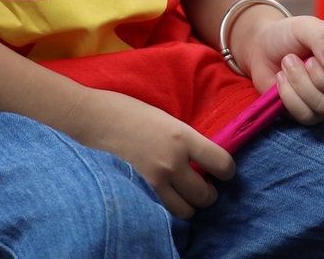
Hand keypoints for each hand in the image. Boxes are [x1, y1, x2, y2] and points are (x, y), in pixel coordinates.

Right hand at [68, 87, 232, 217]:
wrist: (95, 119)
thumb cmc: (130, 111)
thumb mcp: (167, 119)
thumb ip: (187, 140)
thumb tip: (206, 158)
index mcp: (183, 136)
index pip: (222, 163)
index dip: (228, 171)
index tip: (223, 171)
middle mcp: (172, 161)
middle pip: (206, 194)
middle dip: (210, 192)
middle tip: (205, 184)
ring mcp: (155, 179)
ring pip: (187, 210)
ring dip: (191, 204)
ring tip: (185, 193)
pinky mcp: (140, 191)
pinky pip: (165, 211)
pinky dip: (171, 208)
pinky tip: (168, 196)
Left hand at [232, 12, 323, 124]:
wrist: (261, 48)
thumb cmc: (288, 34)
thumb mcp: (305, 26)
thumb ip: (322, 39)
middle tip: (306, 60)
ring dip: (301, 82)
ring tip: (287, 63)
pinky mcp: (312, 113)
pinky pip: (308, 115)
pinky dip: (289, 95)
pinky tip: (281, 79)